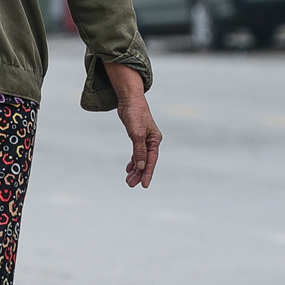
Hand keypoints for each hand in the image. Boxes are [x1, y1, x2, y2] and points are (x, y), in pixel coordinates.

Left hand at [104, 62, 160, 188]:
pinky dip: (133, 161)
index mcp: (155, 140)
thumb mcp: (136, 134)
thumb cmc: (135, 114)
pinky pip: (136, 153)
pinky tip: (129, 169)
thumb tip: (140, 166)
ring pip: (140, 158)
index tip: (144, 185)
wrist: (129, 100)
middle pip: (146, 161)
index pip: (151, 160)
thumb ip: (139, 150)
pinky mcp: (137, 137)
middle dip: (139, 174)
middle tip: (131, 184)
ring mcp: (145, 139)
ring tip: (129, 180)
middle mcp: (151, 141)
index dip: (147, 173)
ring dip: (135, 169)